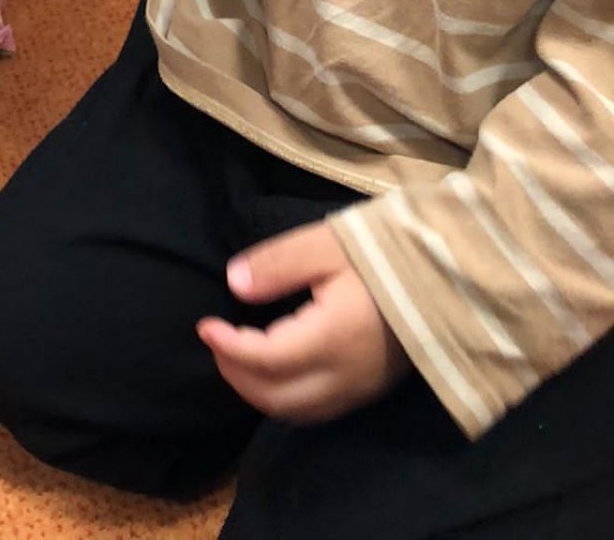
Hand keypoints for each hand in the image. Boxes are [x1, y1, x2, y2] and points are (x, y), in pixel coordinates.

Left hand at [197, 221, 409, 422]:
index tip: (204, 324)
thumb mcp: (327, 244)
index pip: (265, 360)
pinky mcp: (371, 389)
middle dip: (236, 374)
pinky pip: (318, 411)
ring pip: (296, 412)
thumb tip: (233, 284)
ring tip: (236, 355)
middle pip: (276, 398)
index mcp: (332, 339)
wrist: (452, 277)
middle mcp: (346, 376)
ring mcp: (361, 389)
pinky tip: (274, 370)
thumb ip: (277, 265)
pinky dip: (285, 398)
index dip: (227, 346)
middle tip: (215, 341)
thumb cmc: (387, 254)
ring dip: (258, 391)